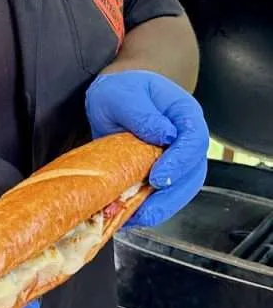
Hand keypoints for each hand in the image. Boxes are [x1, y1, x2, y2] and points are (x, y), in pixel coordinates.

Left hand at [85, 70, 208, 227]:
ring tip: (137, 217)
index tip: (158, 177)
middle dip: (172, 194)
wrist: (114, 97)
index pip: (194, 139)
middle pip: (194, 171)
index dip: (179, 161)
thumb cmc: (120, 91)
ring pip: (183, 188)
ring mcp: (178, 157)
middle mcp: (187, 138)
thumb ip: (141, 113)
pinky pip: (165, 194)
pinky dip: (150, 207)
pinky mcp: (164, 172)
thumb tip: (164, 135)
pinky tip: (130, 214)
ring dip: (162, 207)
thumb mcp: (122, 94)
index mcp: (184, 112)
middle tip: (146, 208)